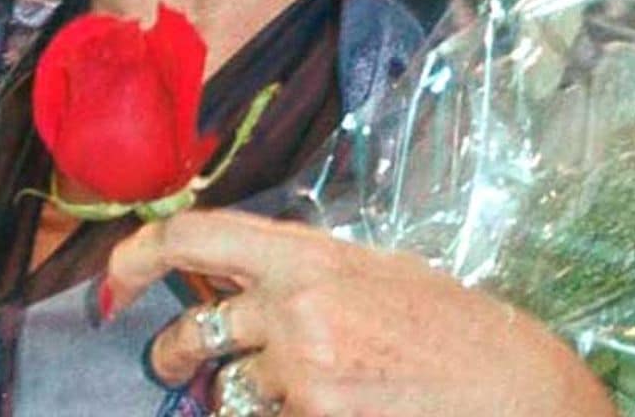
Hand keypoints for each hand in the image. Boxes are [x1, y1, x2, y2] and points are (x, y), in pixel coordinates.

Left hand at [104, 210, 613, 416]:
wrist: (523, 394)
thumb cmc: (462, 334)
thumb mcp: (383, 273)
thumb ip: (308, 270)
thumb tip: (241, 272)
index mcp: (312, 257)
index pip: (197, 236)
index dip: (138, 255)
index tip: (112, 282)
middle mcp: (296, 309)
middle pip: (196, 330)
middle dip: (176, 352)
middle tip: (175, 361)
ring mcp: (302, 374)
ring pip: (235, 393)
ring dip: (254, 399)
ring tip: (320, 389)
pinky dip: (285, 416)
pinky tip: (339, 407)